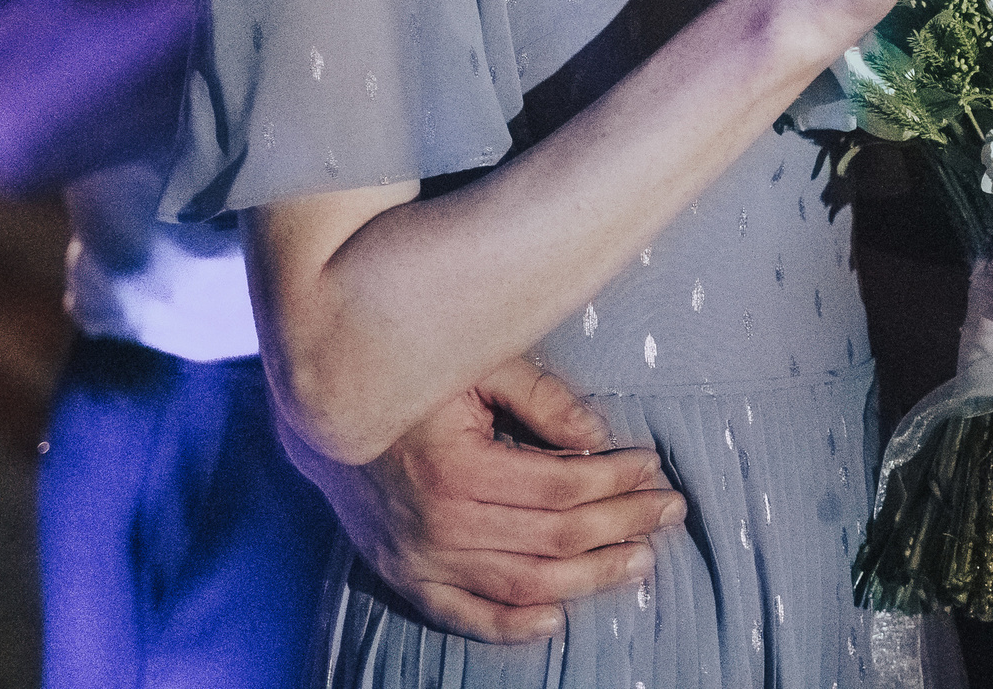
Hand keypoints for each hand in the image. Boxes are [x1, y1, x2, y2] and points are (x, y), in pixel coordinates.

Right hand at [284, 355, 684, 644]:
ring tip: (640, 562)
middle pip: (556, 538)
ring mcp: (420, 560)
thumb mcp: (474, 367)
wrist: (322, 419)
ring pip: (524, 585)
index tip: (654, 466)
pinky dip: (512, 627)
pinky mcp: (405, 578)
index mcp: (458, 467)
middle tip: (669, 512)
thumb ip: (538, 397)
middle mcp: (440, 525)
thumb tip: (597, 430)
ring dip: (590, 579)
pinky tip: (558, 618)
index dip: (617, 478)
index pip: (563, 484)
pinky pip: (466, 616)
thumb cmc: (410, 382)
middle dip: (623, 525)